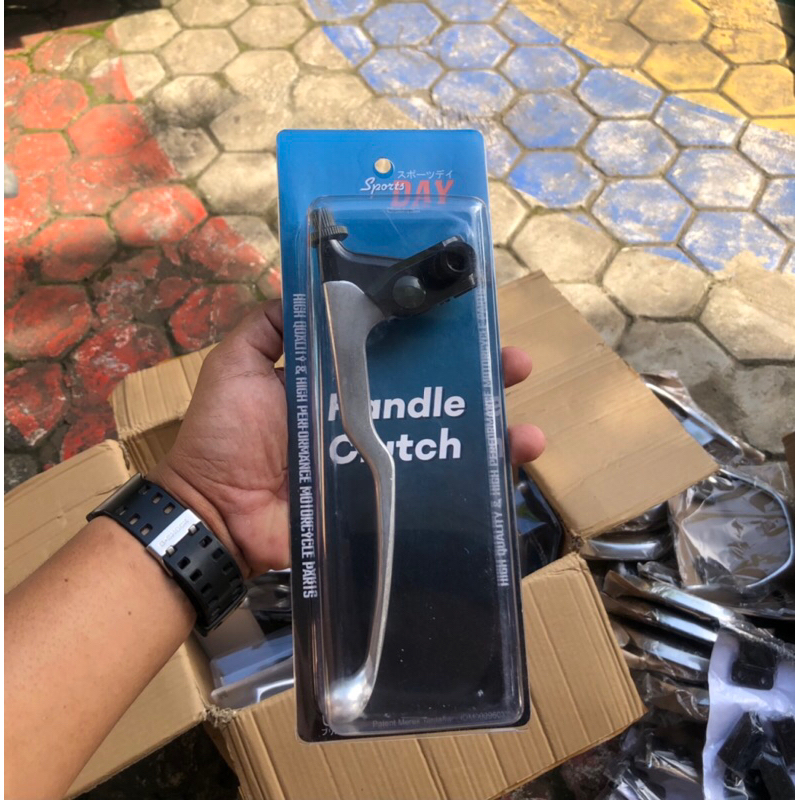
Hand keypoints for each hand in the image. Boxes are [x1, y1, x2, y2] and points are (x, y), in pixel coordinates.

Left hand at [150, 301, 545, 577]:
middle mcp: (367, 417)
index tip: (467, 312)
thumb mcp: (238, 365)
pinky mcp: (383, 501)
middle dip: (479, 374)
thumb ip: (268, 327)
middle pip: (434, 391)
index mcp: (340, 381)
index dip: (433, 332)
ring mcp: (379, 461)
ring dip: (494, 427)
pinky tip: (514, 463)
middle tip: (513, 362)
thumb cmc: (224, 436)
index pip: (397, 349)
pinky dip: (480, 479)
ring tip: (526, 425)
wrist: (215, 513)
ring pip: (447, 439)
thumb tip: (307, 281)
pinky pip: (437, 490)